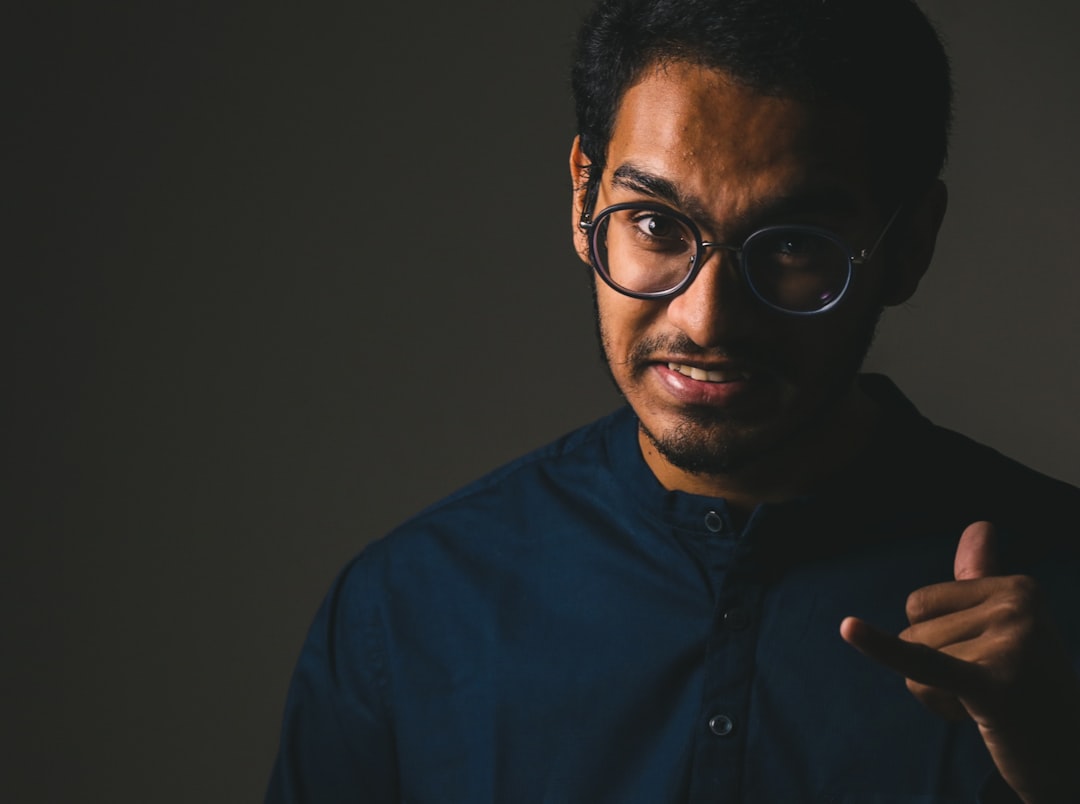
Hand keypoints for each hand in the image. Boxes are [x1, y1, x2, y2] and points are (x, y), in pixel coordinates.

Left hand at [840, 521, 1079, 802]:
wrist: (1068, 757)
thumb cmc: (1028, 687)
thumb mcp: (1009, 625)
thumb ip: (984, 578)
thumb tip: (980, 525)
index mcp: (1017, 586)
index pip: (920, 605)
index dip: (941, 644)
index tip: (991, 664)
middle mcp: (1018, 607)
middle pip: (914, 632)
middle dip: (938, 673)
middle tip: (991, 691)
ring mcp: (1011, 643)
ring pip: (914, 663)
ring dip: (940, 697)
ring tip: (991, 707)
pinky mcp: (995, 682)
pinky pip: (922, 662)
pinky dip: (882, 649)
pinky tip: (849, 628)